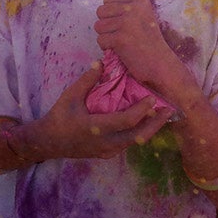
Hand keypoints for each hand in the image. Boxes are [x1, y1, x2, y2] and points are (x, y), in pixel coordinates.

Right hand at [20, 64, 172, 159]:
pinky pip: (127, 144)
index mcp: (96, 128)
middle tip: (168, 110)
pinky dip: (138, 134)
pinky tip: (144, 124)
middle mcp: (105, 143)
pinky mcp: (106, 154)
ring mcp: (107, 151)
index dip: (141, 110)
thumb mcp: (69, 96)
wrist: (48, 142)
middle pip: (138, 136)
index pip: (126, 121)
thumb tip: (101, 63)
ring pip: (135, 142)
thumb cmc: (59, 117)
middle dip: (155, 123)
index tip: (152, 98)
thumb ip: (87, 81)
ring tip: (161, 116)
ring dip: (149, 129)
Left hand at [94, 0, 196, 100]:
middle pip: (101, 11)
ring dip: (106, 36)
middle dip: (106, 25)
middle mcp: (133, 8)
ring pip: (98, 26)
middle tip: (121, 34)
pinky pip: (100, 40)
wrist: (161, 64)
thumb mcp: (143, 16)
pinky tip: (121, 50)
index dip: (112, 14)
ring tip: (121, 42)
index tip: (126, 25)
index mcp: (140, 0)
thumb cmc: (149, 41)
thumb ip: (126, 6)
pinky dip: (107, 47)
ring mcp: (127, 23)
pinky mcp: (120, 38)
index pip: (108, 0)